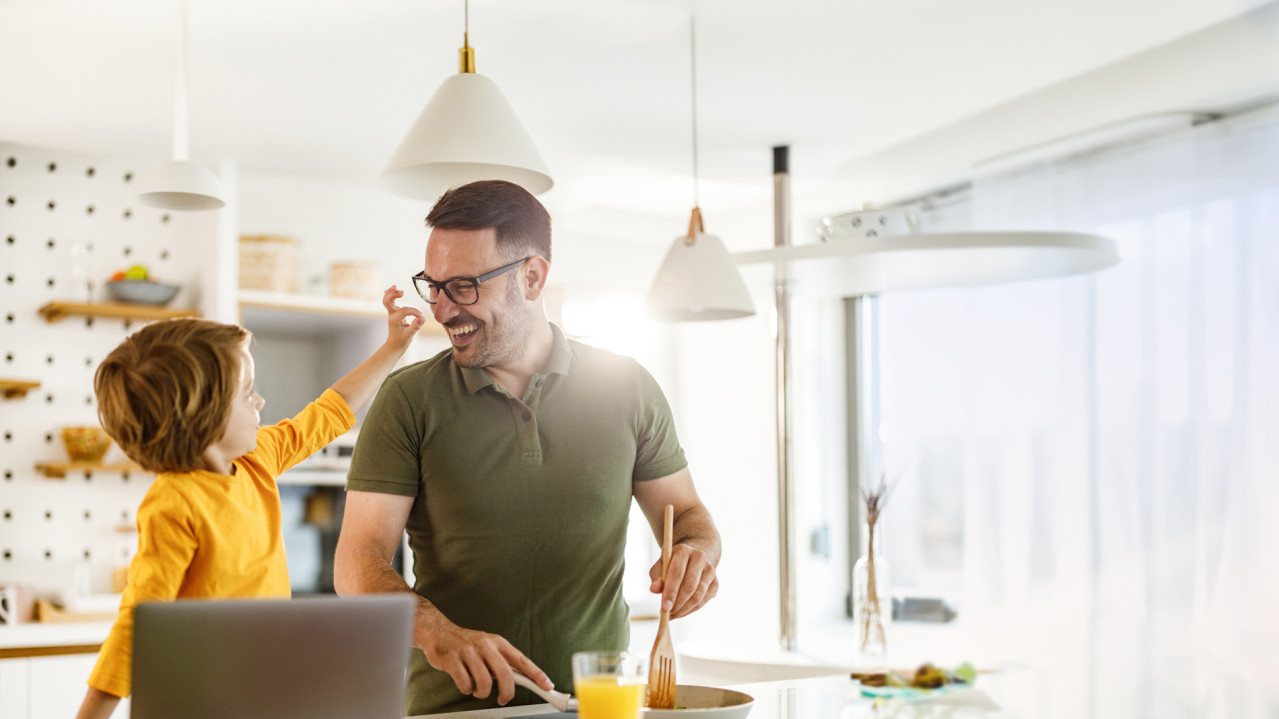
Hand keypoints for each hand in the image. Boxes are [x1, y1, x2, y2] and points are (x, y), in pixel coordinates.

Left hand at [383, 285, 425, 350]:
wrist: (395, 345)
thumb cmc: (401, 341)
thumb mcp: (410, 335)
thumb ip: (416, 326)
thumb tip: (423, 318)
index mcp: (394, 320)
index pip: (404, 311)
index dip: (413, 311)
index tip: (420, 315)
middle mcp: (391, 315)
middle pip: (388, 301)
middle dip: (394, 295)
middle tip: (402, 292)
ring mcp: (391, 313)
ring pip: (386, 300)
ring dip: (390, 293)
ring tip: (395, 287)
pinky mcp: (393, 312)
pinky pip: (388, 301)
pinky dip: (390, 294)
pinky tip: (393, 288)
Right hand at [419, 620, 552, 704]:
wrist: (438, 632)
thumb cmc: (466, 643)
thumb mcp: (489, 646)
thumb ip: (503, 661)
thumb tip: (523, 677)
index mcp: (498, 642)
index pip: (522, 660)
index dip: (537, 674)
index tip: (547, 686)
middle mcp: (485, 645)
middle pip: (506, 674)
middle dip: (507, 692)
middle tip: (503, 699)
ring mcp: (469, 652)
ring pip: (485, 682)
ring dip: (482, 693)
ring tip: (478, 690)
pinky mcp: (453, 660)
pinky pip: (465, 683)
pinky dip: (467, 690)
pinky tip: (466, 685)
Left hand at [649, 541, 717, 618]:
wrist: (691, 558)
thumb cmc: (672, 564)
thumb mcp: (661, 566)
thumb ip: (656, 577)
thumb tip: (654, 589)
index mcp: (684, 550)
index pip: (677, 573)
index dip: (670, 592)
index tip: (664, 607)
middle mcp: (700, 558)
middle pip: (690, 585)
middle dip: (678, 603)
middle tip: (667, 614)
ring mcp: (710, 570)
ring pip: (698, 595)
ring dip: (684, 609)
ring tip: (672, 615)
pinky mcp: (715, 583)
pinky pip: (704, 601)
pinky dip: (691, 610)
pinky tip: (681, 612)